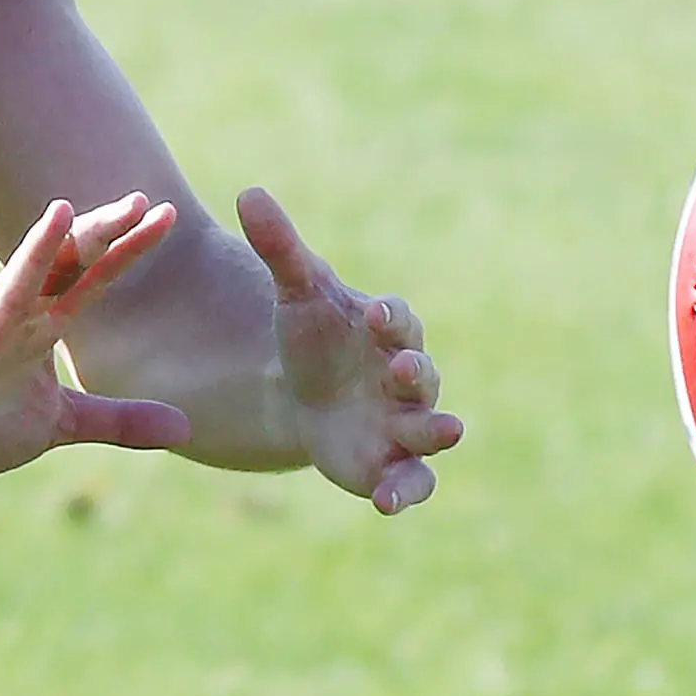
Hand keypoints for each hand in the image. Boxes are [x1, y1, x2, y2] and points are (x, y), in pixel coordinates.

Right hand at [0, 194, 192, 495]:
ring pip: (4, 294)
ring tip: (59, 216)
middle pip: (56, 268)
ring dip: (30, 256)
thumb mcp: (59, 424)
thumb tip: (187, 427)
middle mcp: (5, 323)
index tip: (166, 214)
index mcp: (36, 328)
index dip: (125, 249)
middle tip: (136, 199)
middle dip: (94, 234)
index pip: (87, 278)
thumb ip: (117, 420)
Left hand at [236, 187, 462, 513]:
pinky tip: (387, 505)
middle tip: (406, 370)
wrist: (304, 393)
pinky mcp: (392, 466)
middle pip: (423, 374)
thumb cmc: (312, 335)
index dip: (392, 318)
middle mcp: (406, 378)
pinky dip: (405, 492)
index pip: (398, 321)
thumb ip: (281, 247)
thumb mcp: (295, 292)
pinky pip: (411, 481)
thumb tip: (248, 191)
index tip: (377, 314)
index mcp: (388, 330)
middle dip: (418, 372)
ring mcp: (405, 425)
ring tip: (447, 431)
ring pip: (431, 431)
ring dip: (437, 431)